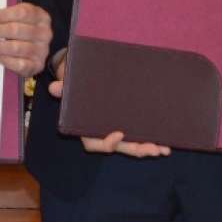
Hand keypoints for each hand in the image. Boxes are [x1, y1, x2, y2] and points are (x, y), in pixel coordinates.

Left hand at [0, 2, 51, 75]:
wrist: (35, 50)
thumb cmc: (23, 29)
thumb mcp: (20, 17)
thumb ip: (8, 15)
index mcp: (42, 17)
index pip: (23, 13)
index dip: (5, 15)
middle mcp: (45, 33)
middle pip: (17, 30)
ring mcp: (42, 50)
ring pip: (17, 47)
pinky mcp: (37, 65)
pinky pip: (19, 64)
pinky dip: (6, 60)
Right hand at [46, 54, 170, 158]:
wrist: (83, 71)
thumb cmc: (73, 78)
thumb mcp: (66, 80)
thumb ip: (62, 86)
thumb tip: (55, 88)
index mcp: (84, 126)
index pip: (93, 143)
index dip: (106, 144)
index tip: (118, 134)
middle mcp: (101, 131)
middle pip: (118, 147)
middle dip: (135, 149)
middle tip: (151, 149)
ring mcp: (115, 127)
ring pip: (131, 144)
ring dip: (147, 148)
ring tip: (163, 149)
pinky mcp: (128, 120)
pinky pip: (139, 133)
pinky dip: (152, 138)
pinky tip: (166, 141)